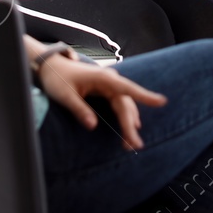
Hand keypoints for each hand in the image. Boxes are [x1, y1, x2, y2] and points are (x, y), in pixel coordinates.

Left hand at [36, 54, 167, 149]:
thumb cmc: (57, 79)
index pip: (128, 89)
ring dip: (129, 123)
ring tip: (131, 143)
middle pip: (126, 104)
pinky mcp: (105, 90)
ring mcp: (109, 85)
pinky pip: (120, 104)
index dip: (145, 96)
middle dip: (131, 125)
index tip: (162, 102)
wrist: (50, 67)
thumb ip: (79, 110)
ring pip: (125, 105)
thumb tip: (92, 126)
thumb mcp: (65, 96)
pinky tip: (131, 126)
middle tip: (135, 145)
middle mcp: (110, 81)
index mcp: (103, 79)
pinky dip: (125, 116)